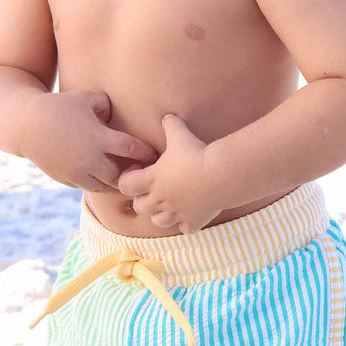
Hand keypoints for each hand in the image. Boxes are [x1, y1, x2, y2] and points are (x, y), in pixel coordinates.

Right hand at [22, 90, 158, 191]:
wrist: (26, 124)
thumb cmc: (59, 106)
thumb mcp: (87, 98)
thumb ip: (107, 105)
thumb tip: (117, 115)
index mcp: (98, 137)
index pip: (132, 149)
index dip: (146, 153)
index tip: (154, 154)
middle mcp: (89, 159)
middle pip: (121, 177)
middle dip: (132, 175)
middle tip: (142, 172)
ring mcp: (77, 172)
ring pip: (105, 187)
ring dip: (115, 182)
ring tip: (123, 176)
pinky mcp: (66, 179)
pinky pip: (88, 187)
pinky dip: (97, 183)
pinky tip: (103, 176)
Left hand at [117, 114, 221, 232]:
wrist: (220, 174)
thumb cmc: (196, 153)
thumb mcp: (180, 135)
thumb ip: (171, 125)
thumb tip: (167, 116)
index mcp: (151, 179)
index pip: (125, 185)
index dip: (129, 179)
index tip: (141, 170)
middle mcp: (160, 199)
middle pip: (139, 207)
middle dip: (143, 199)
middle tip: (155, 188)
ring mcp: (176, 213)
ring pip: (158, 221)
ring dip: (161, 214)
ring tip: (171, 203)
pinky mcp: (194, 221)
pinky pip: (185, 229)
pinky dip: (186, 224)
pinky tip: (192, 213)